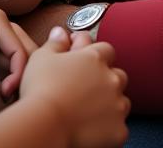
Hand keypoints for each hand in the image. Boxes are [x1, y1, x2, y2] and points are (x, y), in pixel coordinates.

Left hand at [0, 29, 38, 130]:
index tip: (5, 93)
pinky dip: (1, 86)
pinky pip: (0, 73)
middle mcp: (0, 31)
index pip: (18, 49)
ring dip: (12, 84)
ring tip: (5, 103)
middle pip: (22, 57)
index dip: (17, 72)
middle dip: (21, 78)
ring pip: (13, 67)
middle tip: (10, 99)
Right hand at [20, 27, 128, 147]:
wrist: (45, 126)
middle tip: (86, 89)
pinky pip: (119, 127)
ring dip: (110, 104)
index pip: (106, 50)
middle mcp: (110, 79)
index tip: (84, 62)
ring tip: (89, 110)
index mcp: (95, 58)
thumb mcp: (42, 57)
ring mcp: (117, 105)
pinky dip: (109, 127)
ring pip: (121, 101)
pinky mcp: (118, 129)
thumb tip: (60, 33)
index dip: (95, 55)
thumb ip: (56, 43)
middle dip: (106, 80)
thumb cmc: (41, 90)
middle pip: (117, 75)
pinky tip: (93, 128)